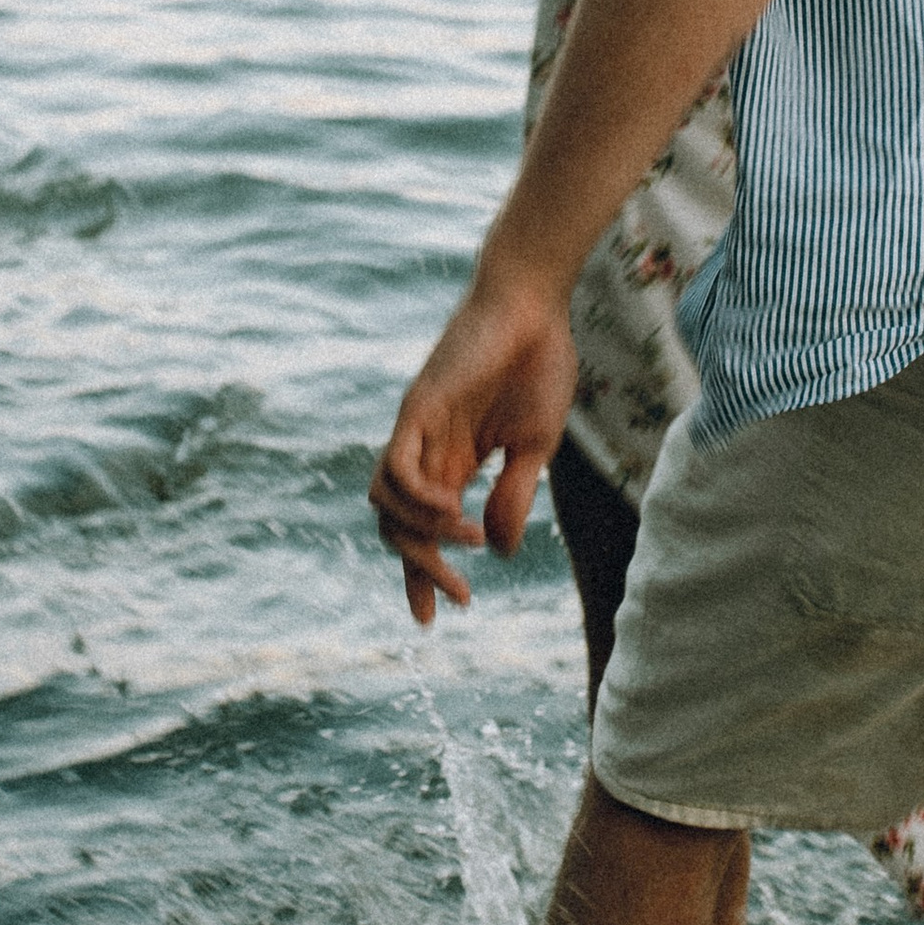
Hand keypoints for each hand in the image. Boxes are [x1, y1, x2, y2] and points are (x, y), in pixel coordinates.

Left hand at [369, 270, 580, 625]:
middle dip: (421, 571)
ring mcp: (417, 431)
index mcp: (454, 464)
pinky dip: (417, 498)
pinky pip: (396, 468)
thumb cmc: (538, 365)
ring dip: (422, 534)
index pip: (421, 531)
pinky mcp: (417, 410)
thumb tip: (502, 552)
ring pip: (385, 503)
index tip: (437, 619)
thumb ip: (514, 496)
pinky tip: (452, 507)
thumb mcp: (535, 447)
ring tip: (467, 534)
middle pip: (395, 528)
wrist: (533, 305)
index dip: (423, 577)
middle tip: (458, 598)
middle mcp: (427, 452)